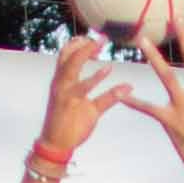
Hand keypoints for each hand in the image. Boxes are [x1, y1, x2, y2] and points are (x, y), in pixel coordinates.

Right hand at [27, 34, 124, 168]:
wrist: (55, 144)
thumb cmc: (69, 123)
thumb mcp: (91, 107)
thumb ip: (109, 96)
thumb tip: (128, 87)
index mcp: (62, 81)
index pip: (66, 55)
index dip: (79, 43)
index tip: (94, 38)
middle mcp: (61, 84)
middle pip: (68, 55)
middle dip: (83, 44)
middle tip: (102, 37)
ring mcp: (65, 94)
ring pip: (72, 67)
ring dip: (85, 53)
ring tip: (100, 44)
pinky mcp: (72, 106)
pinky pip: (84, 90)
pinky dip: (95, 78)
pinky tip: (108, 70)